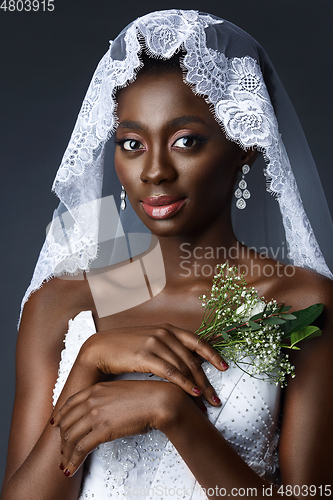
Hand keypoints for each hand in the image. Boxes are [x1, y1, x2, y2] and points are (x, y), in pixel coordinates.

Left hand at [51, 379, 188, 476]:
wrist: (159, 400)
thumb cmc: (146, 397)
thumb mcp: (121, 391)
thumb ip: (107, 398)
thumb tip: (102, 411)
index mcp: (96, 389)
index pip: (70, 403)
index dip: (61, 416)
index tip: (57, 425)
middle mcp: (92, 400)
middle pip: (67, 422)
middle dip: (61, 439)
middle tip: (62, 450)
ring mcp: (96, 414)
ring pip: (70, 437)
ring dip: (66, 453)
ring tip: (66, 463)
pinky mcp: (102, 430)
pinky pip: (81, 448)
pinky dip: (73, 460)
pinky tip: (72, 467)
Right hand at [80, 323, 227, 405]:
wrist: (99, 349)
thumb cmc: (124, 348)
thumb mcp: (149, 341)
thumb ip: (167, 347)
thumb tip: (184, 361)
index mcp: (167, 329)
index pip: (197, 341)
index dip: (213, 354)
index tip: (225, 367)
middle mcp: (164, 333)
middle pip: (193, 359)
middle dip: (207, 380)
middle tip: (216, 398)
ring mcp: (155, 343)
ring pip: (184, 367)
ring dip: (198, 386)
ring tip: (206, 402)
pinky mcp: (145, 355)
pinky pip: (170, 372)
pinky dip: (184, 384)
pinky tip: (192, 393)